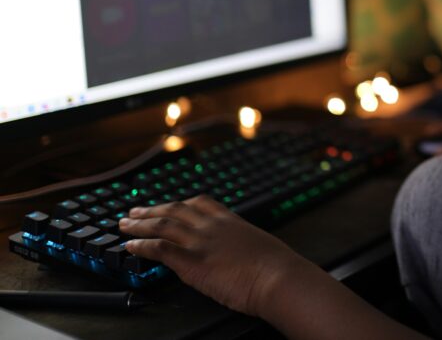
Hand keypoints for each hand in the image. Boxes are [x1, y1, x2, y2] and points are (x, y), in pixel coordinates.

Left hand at [119, 195, 314, 315]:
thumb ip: (242, 244)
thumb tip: (240, 253)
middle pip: (175, 210)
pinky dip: (142, 246)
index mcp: (231, 221)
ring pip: (163, 225)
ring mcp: (201, 242)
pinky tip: (130, 247)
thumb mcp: (259, 246)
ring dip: (140, 224)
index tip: (168, 205)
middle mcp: (213, 226)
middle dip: (152, 210)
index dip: (179, 204)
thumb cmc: (276, 268)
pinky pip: (160, 249)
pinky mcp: (192, 262)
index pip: (200, 203)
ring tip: (125, 226)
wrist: (277, 278)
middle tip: (136, 211)